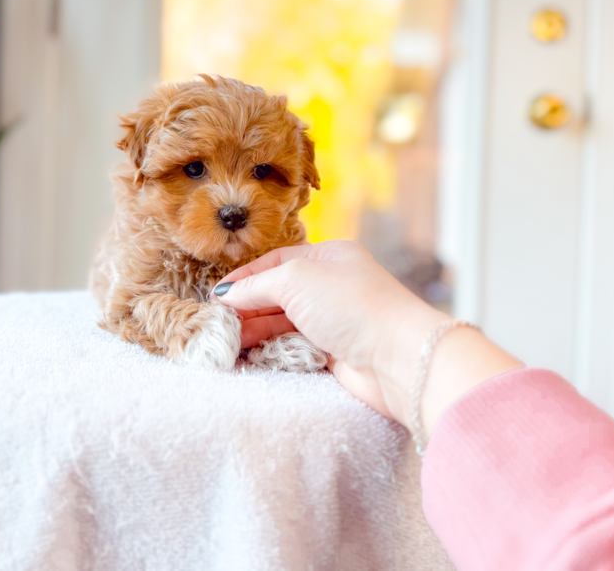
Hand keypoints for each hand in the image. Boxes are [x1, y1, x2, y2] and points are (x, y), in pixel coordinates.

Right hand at [212, 240, 447, 426]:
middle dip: (248, 306)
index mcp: (330, 256)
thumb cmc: (352, 305)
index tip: (217, 296)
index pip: (277, 262)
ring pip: (284, 321)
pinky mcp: (334, 352)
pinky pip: (293, 346)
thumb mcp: (297, 279)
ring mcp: (334, 319)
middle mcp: (332, 285)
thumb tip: (227, 294)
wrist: (395, 357)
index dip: (246, 278)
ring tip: (229, 342)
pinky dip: (272, 348)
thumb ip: (257, 285)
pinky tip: (251, 353)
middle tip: (219, 323)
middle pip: (278, 293)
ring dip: (255, 329)